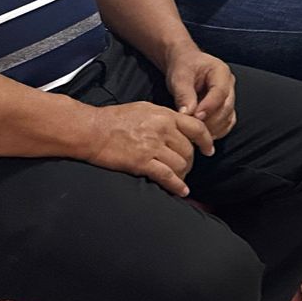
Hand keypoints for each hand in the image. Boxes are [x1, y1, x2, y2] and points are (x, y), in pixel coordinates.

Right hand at [81, 101, 215, 196]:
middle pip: (188, 150)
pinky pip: (166, 176)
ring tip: (180, 179)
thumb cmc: (115, 118)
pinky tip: (181, 191)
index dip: (206, 140)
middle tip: (187, 168)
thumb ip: (164, 117)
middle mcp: (163, 130)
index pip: (196, 127)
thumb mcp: (145, 109)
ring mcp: (152, 146)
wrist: (92, 129)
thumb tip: (178, 125)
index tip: (209, 150)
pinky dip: (176, 185)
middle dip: (190, 161)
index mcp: (165, 115)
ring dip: (183, 174)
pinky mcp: (141, 162)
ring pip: (180, 164)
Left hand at [163, 44, 236, 139]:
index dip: (209, 106)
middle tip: (192, 128)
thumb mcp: (180, 77)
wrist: (186, 66)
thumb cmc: (184, 68)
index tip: (196, 116)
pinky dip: (216, 132)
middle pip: (226, 107)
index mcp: (221, 72)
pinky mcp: (226, 109)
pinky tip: (202, 134)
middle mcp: (229, 85)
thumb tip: (187, 113)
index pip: (220, 92)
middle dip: (210, 120)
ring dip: (212, 128)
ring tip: (194, 132)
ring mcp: (229, 98)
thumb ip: (184, 94)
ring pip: (227, 118)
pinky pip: (226, 124)